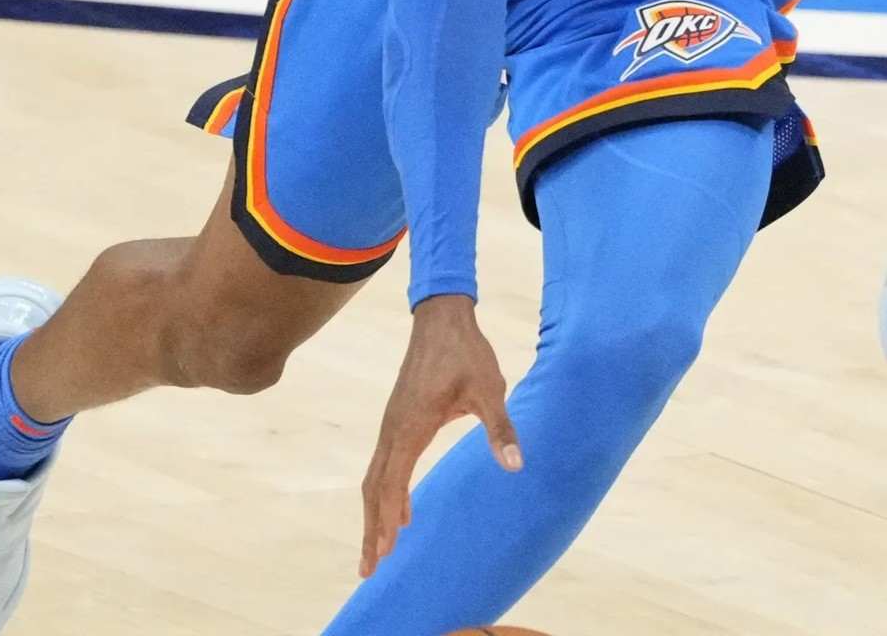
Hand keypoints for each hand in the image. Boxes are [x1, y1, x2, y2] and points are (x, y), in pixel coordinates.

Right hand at [359, 296, 521, 577]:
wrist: (442, 318)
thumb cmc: (467, 353)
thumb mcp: (491, 389)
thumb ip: (501, 428)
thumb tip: (516, 464)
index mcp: (411, 428)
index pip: (391, 485)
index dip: (385, 521)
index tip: (382, 553)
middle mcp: (393, 430)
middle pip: (373, 489)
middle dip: (371, 530)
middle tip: (370, 567)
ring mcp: (391, 425)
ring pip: (374, 478)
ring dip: (374, 513)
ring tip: (379, 547)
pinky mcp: (396, 419)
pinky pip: (384, 464)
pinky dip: (385, 491)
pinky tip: (400, 509)